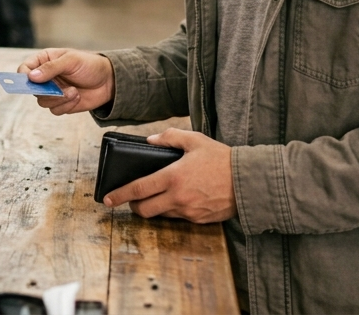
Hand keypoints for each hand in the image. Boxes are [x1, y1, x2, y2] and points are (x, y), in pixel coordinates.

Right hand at [18, 48, 114, 114]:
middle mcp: (46, 77)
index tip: (31, 81)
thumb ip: (51, 68)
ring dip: (58, 99)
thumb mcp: (71, 60)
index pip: (25, 68)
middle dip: (46, 91)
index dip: (24, 76)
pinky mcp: (61, 104)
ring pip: (42, 102)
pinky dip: (66, 105)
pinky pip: (55, 110)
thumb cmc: (90, 65)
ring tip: (73, 91)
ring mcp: (52, 91)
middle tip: (58, 88)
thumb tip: (32, 76)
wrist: (109, 81)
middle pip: (32, 89)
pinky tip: (77, 96)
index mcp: (44, 60)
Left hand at [104, 128, 235, 223]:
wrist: (250, 181)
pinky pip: (179, 218)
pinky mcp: (200, 220)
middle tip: (134, 199)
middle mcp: (178, 197)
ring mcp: (189, 212)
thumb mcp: (196, 141)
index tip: (108, 199)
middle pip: (145, 210)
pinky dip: (174, 210)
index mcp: (173, 177)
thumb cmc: (222, 159)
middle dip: (135, 206)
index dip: (120, 195)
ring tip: (160, 196)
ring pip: (161, 215)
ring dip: (155, 208)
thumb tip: (151, 140)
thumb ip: (170, 137)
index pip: (138, 189)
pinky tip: (180, 199)